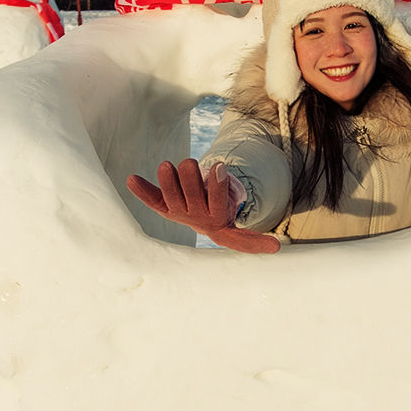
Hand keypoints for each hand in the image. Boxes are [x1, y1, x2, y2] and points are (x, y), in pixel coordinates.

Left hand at [125, 159, 282, 253]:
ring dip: (168, 180)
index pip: (217, 206)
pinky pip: (151, 199)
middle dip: (189, 176)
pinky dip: (141, 190)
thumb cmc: (222, 218)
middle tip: (188, 162)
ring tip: (168, 166)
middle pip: (191, 196)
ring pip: (171, 195)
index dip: (217, 187)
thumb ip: (252, 240)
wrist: (203, 225)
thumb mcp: (237, 232)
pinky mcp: (162, 206)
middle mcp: (195, 218)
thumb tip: (279, 249)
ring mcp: (177, 212)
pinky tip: (131, 179)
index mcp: (216, 223)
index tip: (219, 167)